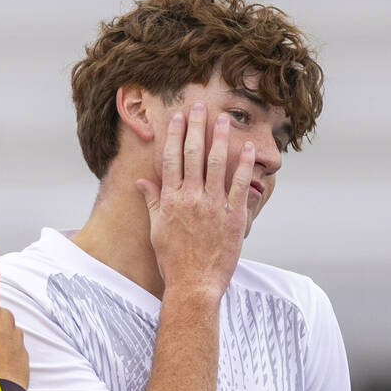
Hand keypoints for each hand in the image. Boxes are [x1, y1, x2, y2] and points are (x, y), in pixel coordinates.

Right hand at [134, 104, 254, 299]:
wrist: (193, 285)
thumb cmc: (173, 261)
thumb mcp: (157, 230)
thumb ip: (153, 202)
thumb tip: (142, 182)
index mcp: (170, 201)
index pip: (171, 159)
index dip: (174, 135)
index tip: (178, 117)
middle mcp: (190, 199)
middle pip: (192, 154)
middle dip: (196, 127)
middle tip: (200, 105)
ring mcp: (212, 206)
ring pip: (216, 163)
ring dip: (220, 137)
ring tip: (224, 118)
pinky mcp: (233, 216)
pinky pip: (240, 184)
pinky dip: (244, 164)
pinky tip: (248, 147)